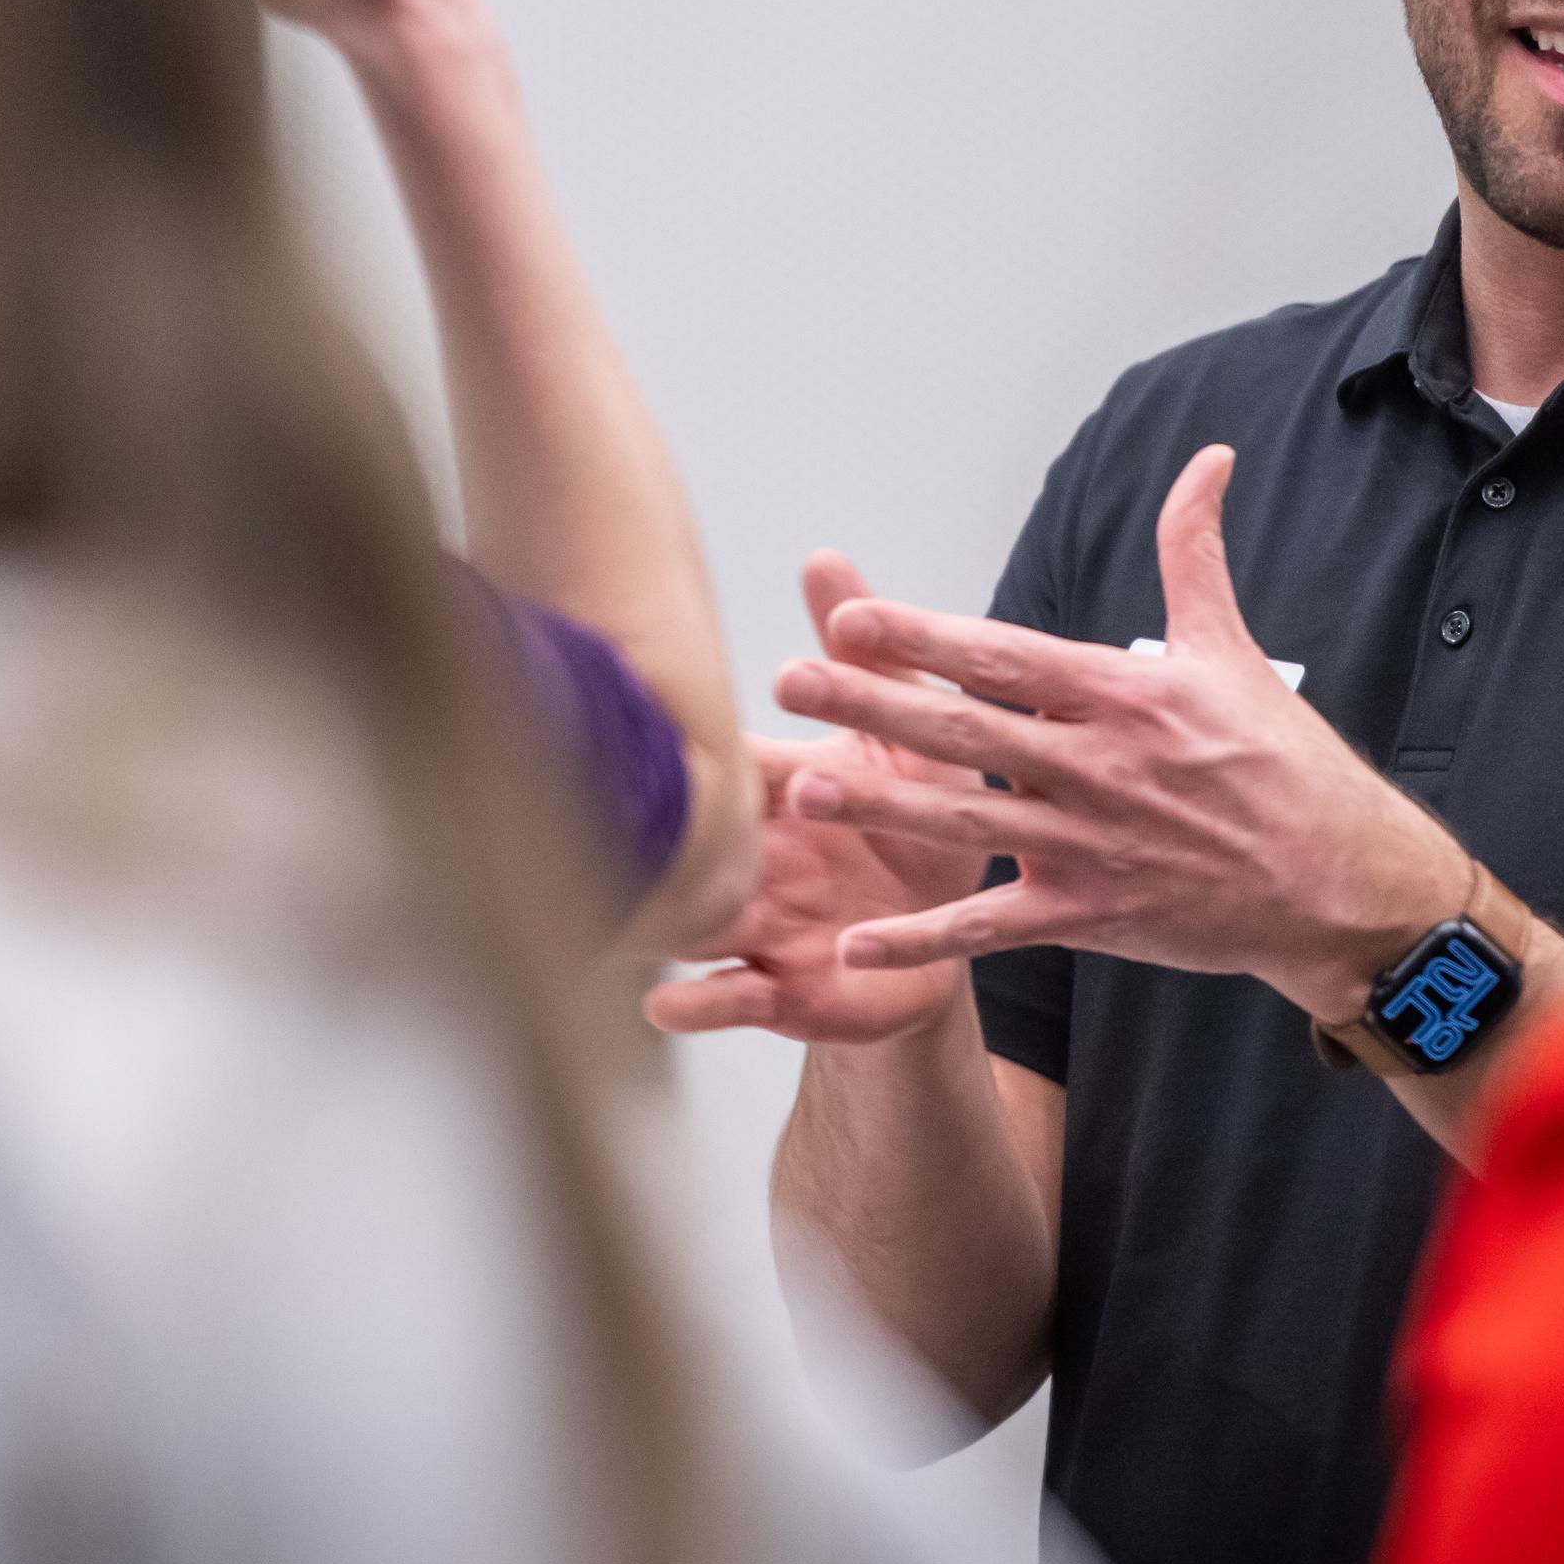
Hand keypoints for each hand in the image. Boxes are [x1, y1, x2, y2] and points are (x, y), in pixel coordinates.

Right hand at [643, 556, 992, 1043]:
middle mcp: (748, 852)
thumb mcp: (912, 734)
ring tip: (625, 913)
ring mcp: (753, 922)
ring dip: (656, 915)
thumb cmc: (922, 818)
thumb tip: (825, 559)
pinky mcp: (777, 990)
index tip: (633, 708)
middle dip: (653, 824)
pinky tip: (669, 1003)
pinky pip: (725, 1000)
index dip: (680, 738)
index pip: (711, 755)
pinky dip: (696, 1004)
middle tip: (613, 810)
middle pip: (680, 837)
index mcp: (773, 786)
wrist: (950, 932)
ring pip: (681, 917)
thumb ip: (871, 657)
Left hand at [771, 446, 1472, 1020]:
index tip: (853, 615)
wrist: (1340, 884)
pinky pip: (991, 930)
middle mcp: (1098, 768)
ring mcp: (1089, 847)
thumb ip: (1196, 552)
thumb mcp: (1235, 649)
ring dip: (881, 806)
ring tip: (802, 786)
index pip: (1006, 658)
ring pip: (964, 824)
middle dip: (873, 704)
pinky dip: (924, 940)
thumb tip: (1209, 462)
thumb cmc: (1286, 765)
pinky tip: (855, 943)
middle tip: (790, 679)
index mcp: (1124, 696)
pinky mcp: (1090, 917)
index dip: (926, 639)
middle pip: (966, 731)